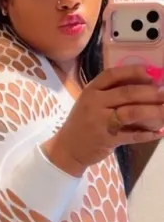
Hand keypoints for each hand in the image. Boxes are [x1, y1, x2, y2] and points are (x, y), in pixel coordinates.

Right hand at [43, 65, 163, 175]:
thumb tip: (144, 84)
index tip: (151, 74)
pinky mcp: (107, 139)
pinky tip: (158, 132)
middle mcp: (95, 102)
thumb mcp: (90, 102)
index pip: (113, 75)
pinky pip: (132, 135)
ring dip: (153, 112)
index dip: (134, 72)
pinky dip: (147, 134)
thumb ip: (110, 93)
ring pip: (132, 112)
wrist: (67, 148)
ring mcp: (100, 121)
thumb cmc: (83, 123)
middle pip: (127, 93)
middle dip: (151, 93)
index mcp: (91, 90)